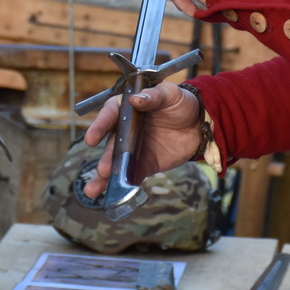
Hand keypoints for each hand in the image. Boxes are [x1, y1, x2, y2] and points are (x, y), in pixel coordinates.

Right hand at [79, 83, 205, 199]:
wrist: (198, 125)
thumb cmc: (181, 103)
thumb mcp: (170, 94)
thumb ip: (153, 96)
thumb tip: (135, 99)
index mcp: (127, 108)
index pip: (109, 115)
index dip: (99, 126)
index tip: (91, 139)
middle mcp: (125, 130)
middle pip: (111, 144)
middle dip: (106, 158)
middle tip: (103, 169)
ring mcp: (133, 149)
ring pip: (116, 163)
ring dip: (104, 176)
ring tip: (94, 189)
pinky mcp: (144, 164)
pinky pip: (131, 175)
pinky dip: (123, 185)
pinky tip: (114, 195)